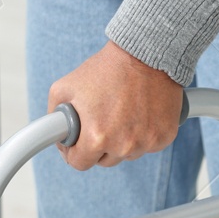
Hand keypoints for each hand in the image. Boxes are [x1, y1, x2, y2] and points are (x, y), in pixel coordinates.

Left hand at [49, 42, 183, 170]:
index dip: (74, 152)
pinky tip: (139, 113)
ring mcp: (146, 142)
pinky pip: (148, 145)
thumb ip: (54, 115)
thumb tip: (57, 136)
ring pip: (128, 154)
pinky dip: (143, 134)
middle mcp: (123, 145)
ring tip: (121, 113)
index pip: (79, 163)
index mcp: (96, 137)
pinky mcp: (164, 136)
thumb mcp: (65, 87)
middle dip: (99, 146)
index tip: (76, 143)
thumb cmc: (106, 68)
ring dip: (122, 140)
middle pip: (105, 161)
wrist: (145, 54)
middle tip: (100, 121)